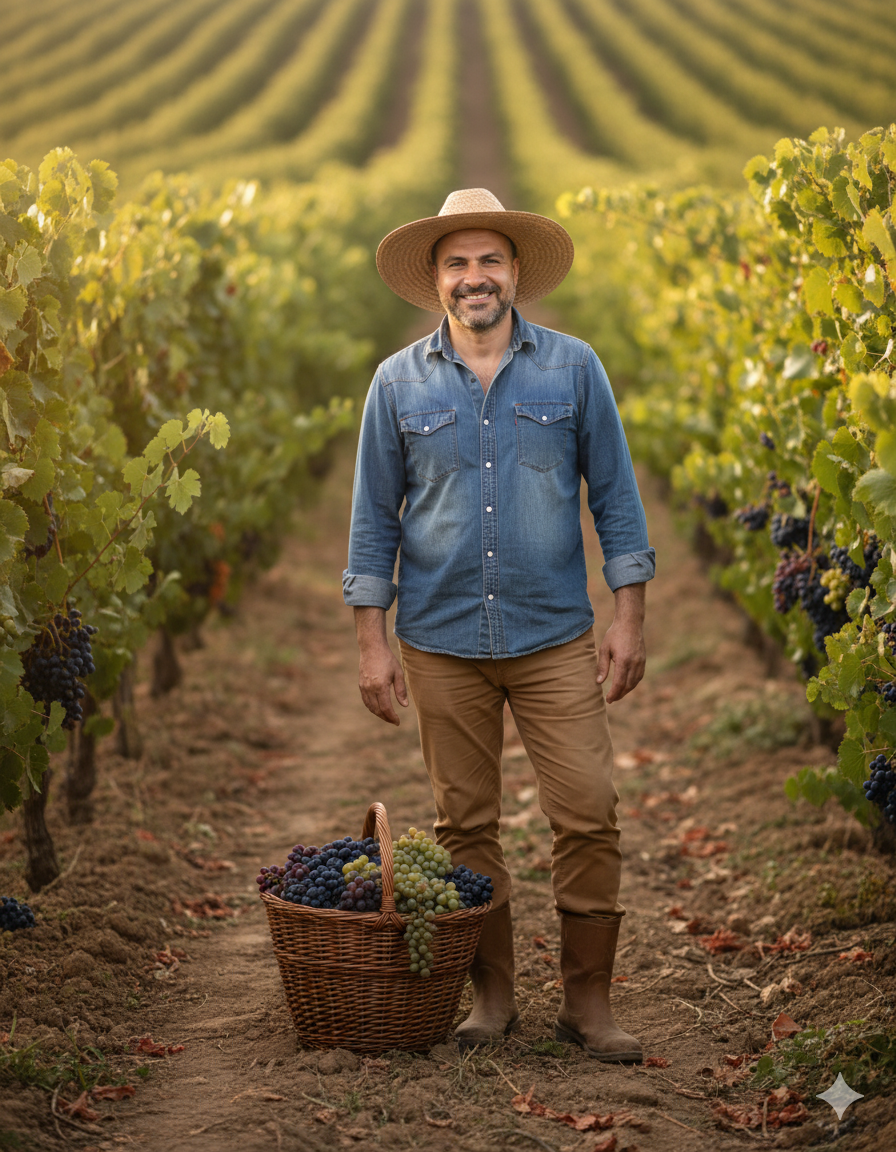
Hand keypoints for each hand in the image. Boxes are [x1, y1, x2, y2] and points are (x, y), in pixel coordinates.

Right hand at [358, 643, 408, 724]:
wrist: (372, 649)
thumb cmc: (387, 659)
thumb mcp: (398, 673)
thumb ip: (401, 690)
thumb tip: (405, 705)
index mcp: (380, 687)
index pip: (386, 708)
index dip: (392, 717)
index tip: (398, 722)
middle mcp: (370, 689)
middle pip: (377, 710)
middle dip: (386, 718)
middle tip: (394, 721)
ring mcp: (364, 687)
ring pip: (370, 707)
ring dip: (378, 714)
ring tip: (387, 716)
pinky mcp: (361, 685)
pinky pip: (366, 701)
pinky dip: (372, 707)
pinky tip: (379, 708)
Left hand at [596, 582, 646, 702]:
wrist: (630, 623)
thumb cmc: (615, 634)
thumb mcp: (604, 649)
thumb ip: (602, 666)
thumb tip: (599, 682)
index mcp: (623, 661)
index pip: (619, 683)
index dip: (613, 694)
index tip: (608, 700)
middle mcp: (634, 663)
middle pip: (628, 685)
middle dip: (619, 694)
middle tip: (611, 700)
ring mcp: (641, 662)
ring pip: (635, 682)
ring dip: (626, 690)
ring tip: (618, 694)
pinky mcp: (643, 660)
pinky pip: (639, 676)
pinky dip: (633, 683)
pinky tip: (626, 685)